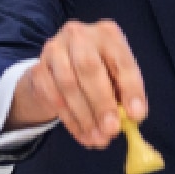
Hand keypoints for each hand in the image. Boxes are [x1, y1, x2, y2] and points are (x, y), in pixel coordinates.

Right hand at [8, 20, 147, 148]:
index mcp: (107, 34)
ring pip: (68, 85)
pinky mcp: (37, 69)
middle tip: (112, 130)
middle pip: (89, 68)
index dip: (131, 89)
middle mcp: (79, 35)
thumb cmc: (97, 74)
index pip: (121, 60)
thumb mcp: (115, 78)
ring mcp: (54, 50)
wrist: (55, 71)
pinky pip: (53, 97)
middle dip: (102, 103)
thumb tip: (132, 117)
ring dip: (85, 117)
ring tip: (98, 139)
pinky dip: (70, 120)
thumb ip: (124, 94)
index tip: (136, 116)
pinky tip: (82, 134)